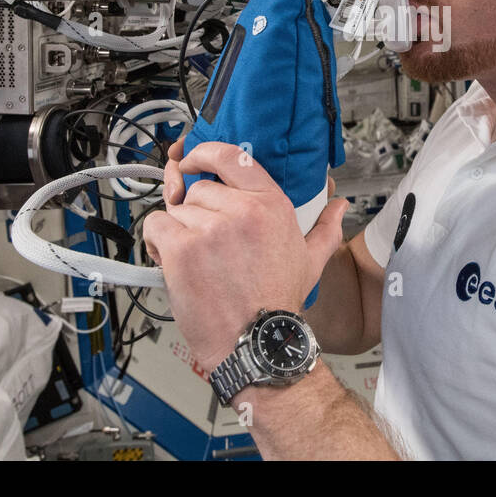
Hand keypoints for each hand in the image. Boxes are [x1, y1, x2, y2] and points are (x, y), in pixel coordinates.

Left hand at [142, 141, 349, 373]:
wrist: (256, 343)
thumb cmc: (279, 303)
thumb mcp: (311, 260)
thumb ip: (326, 228)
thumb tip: (340, 205)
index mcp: (272, 204)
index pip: (231, 156)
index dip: (203, 154)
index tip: (189, 161)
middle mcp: (243, 210)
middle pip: (197, 189)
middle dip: (193, 213)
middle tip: (202, 242)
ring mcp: (211, 228)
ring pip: (174, 209)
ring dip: (175, 231)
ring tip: (192, 259)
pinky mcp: (183, 249)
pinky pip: (155, 226)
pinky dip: (155, 242)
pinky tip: (169, 260)